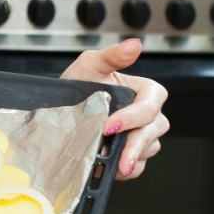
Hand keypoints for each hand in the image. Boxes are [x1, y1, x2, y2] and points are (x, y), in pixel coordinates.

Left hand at [60, 37, 168, 180]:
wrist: (58, 111)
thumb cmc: (76, 85)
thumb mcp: (89, 66)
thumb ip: (112, 55)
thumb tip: (134, 45)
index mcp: (141, 90)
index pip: (152, 101)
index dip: (135, 115)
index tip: (111, 124)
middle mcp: (145, 113)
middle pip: (156, 128)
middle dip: (136, 143)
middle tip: (116, 155)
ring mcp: (140, 134)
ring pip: (150, 148)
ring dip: (131, 157)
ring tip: (112, 163)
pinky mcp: (131, 153)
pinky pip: (140, 165)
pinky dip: (127, 168)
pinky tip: (111, 167)